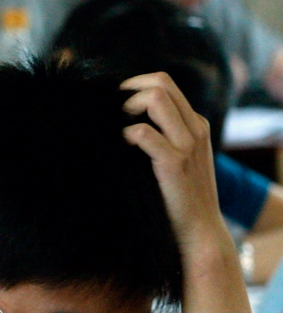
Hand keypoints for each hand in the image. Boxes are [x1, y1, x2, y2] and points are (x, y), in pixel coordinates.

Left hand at [121, 73, 227, 254]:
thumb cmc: (179, 197)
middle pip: (161, 82)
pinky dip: (126, 134)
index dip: (134, 87)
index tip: (114, 107)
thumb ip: (162, 137)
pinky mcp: (174, 163)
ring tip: (117, 129)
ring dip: (127, 107)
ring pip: (155, 97)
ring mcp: (187, 143)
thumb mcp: (176, 159)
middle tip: (113, 115)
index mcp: (195, 124)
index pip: (164, 83)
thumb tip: (123, 125)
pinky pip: (144, 133)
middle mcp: (194, 128)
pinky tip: (120, 148)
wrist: (199, 230)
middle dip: (129, 91)